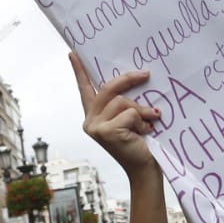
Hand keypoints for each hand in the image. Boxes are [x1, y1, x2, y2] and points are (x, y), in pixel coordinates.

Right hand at [70, 52, 159, 176]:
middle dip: (128, 80)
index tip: (73, 53)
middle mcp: (91, 121)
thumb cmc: (141, 143)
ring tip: (150, 121)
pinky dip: (142, 121)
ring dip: (142, 110)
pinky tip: (145, 133)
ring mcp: (96, 127)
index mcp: (95, 115)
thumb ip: (125, 103)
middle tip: (146, 74)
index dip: (79, 71)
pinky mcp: (106, 132)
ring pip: (122, 101)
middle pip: (107, 89)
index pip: (85, 89)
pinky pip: (129, 113)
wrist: (145, 169)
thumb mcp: (131, 118)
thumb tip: (137, 77)